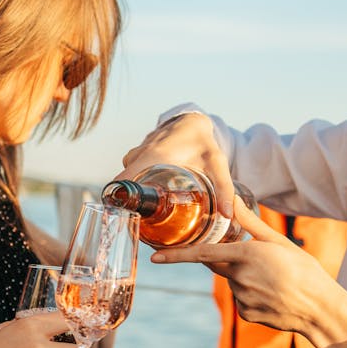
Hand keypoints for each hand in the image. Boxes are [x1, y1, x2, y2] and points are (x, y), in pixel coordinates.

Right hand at [119, 112, 234, 217]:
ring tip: (146, 214)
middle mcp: (140, 156)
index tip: (124, 219)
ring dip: (132, 195)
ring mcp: (136, 155)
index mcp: (154, 158)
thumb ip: (223, 188)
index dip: (118, 202)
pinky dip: (135, 185)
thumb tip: (227, 215)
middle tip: (139, 225)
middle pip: (122, 186)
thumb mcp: (216, 163)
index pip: (124, 182)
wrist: (192, 122)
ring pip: (126, 180)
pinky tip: (148, 196)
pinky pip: (130, 174)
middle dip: (126, 206)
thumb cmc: (203, 142)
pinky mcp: (138, 157)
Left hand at [152, 198, 346, 347]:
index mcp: (245, 256)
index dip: (177, 256)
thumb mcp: (278, 241)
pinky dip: (252, 294)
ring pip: (232, 281)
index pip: (202, 254)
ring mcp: (241, 299)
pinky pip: (240, 299)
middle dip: (229, 258)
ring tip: (275, 280)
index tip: (155, 259)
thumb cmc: (303, 270)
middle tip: (259, 261)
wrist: (321, 309)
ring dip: (245, 277)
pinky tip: (272, 295)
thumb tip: (232, 201)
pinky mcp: (245, 314)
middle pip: (219, 264)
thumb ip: (249, 222)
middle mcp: (239, 278)